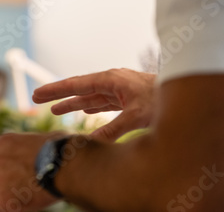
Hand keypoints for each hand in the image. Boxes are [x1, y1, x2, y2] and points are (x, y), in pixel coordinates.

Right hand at [33, 68, 155, 141]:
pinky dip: (91, 108)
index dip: (55, 90)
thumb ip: (112, 129)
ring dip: (74, 104)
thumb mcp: (135, 116)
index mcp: (111, 79)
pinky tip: (85, 113)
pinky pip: (103, 103)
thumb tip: (92, 143)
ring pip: (90, 97)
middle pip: (79, 89)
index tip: (37, 94)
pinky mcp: (128, 98)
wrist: (186, 95)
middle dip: (59, 95)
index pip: (76, 84)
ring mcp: (120, 89)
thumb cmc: (163, 100)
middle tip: (37, 99)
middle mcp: (113, 81)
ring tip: (56, 110)